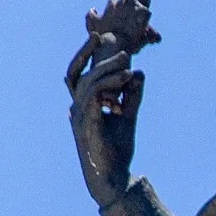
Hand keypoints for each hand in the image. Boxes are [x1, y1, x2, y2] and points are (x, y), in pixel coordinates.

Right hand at [71, 45, 143, 208]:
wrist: (115, 179)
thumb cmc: (118, 150)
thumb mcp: (129, 116)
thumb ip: (132, 95)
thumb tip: (139, 73)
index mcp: (83, 106)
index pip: (78, 75)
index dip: (84, 55)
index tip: (98, 37)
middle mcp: (77, 109)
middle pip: (76, 73)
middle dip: (87, 52)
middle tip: (105, 37)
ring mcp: (79, 117)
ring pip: (87, 82)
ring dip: (107, 68)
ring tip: (126, 60)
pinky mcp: (88, 124)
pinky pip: (95, 96)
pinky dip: (111, 84)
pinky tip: (127, 78)